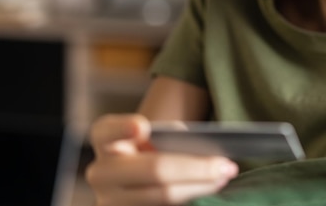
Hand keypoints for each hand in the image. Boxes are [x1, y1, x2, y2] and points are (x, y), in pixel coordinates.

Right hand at [85, 114, 238, 205]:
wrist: (133, 177)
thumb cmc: (149, 147)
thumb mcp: (152, 135)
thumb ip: (168, 135)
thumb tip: (201, 155)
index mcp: (104, 139)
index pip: (108, 131)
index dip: (124, 128)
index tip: (142, 127)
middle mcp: (100, 172)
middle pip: (155, 170)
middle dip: (197, 168)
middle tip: (225, 165)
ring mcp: (109, 201)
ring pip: (164, 196)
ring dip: (200, 186)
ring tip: (224, 176)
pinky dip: (191, 199)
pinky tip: (209, 189)